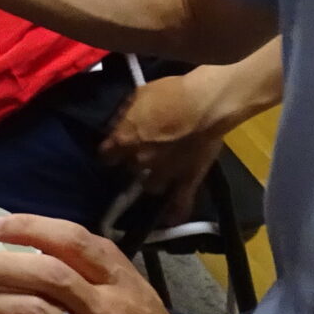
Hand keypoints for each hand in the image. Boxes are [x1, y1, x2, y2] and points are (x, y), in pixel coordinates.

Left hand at [99, 71, 231, 218]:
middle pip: (128, 170)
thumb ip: (125, 114)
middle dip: (131, 163)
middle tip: (138, 156)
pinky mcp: (187, 179)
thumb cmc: (172, 92)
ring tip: (156, 175)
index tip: (113, 149)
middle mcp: (139, 161)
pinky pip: (180, 202)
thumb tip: (116, 123)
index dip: (109, 152)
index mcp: (124, 139)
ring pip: (150, 186)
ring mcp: (164, 174)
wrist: (207, 103)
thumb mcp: (139, 95)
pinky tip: (170, 220)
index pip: (105, 154)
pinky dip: (174, 213)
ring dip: (151, 180)